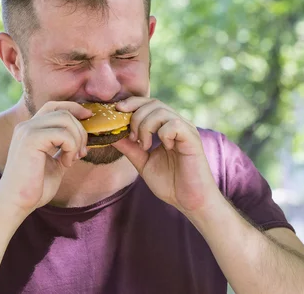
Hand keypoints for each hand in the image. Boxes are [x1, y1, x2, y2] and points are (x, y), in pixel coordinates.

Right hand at [0, 101, 91, 213]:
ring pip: (65, 119)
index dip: (74, 108)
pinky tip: (66, 163)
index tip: (89, 117)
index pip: (54, 106)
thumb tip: (82, 140)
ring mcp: (27, 131)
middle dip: (80, 130)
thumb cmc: (35, 187)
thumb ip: (64, 149)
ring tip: (73, 159)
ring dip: (77, 139)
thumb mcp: (55, 164)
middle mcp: (27, 126)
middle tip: (82, 153)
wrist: (17, 203)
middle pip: (63, 112)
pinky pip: (63, 134)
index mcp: (30, 129)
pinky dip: (71, 147)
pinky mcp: (31, 139)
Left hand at [112, 97, 216, 213]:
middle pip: (153, 103)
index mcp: (166, 127)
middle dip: (135, 117)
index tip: (117, 111)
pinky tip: (166, 148)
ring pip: (161, 111)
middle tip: (133, 138)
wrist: (190, 201)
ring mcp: (186, 129)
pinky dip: (163, 134)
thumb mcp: (143, 162)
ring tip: (145, 146)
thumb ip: (129, 148)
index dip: (132, 103)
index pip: (149, 104)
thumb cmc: (170, 183)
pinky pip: (173, 124)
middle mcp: (177, 124)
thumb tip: (111, 134)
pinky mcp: (192, 138)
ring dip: (146, 127)